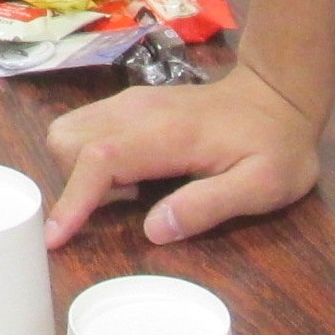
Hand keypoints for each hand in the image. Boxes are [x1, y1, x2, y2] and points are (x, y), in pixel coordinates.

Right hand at [43, 64, 321, 246]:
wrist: (279, 95)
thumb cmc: (276, 145)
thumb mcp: (263, 185)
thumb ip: (208, 206)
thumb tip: (153, 231)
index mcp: (166, 132)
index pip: (100, 159)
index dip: (73, 199)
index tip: (56, 238)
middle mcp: (136, 110)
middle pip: (66, 141)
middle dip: (73, 183)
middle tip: (119, 209)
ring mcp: (130, 103)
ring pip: (68, 132)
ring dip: (77, 171)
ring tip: (126, 196)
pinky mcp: (129, 105)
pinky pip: (85, 128)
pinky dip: (87, 159)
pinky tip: (130, 178)